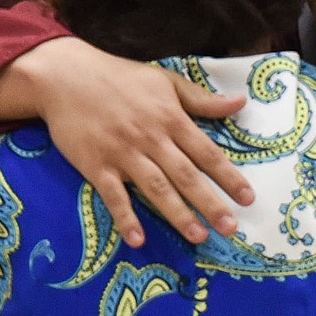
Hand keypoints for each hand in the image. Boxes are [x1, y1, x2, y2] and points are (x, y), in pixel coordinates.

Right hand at [0, 37, 252, 246]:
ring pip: (155, 187)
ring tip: (197, 236)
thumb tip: (240, 102)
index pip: (206, 152)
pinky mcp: (96, 165)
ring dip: (177, 213)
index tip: (248, 198)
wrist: (67, 76)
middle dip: (210, 202)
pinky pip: (113, 195)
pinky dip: (125, 217)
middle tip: (231, 228)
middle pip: (185, 175)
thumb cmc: (120, 77)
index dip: (228, 176)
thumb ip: (202, 99)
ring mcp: (123, 153)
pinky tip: (137, 239)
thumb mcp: (165, 81)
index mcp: (170, 117)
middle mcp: (151, 138)